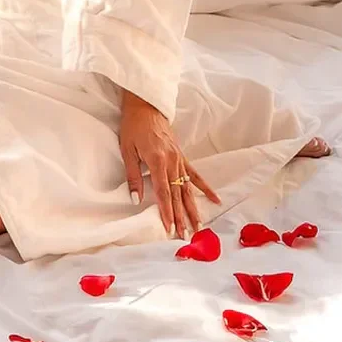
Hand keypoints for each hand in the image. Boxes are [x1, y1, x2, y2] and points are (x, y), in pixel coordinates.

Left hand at [119, 93, 219, 238]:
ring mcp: (179, 159)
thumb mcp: (127, 150)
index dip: (167, 213)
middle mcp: (172, 162)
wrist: (145, 105)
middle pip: (178, 195)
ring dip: (193, 208)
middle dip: (182, 217)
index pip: (163, 194)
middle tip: (186, 236)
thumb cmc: (133, 126)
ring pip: (187, 188)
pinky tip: (214, 200)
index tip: (169, 229)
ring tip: (199, 226)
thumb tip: (135, 199)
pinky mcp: (182, 155)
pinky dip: (205, 188)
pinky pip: (195, 174)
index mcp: (157, 161)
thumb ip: (132, 176)